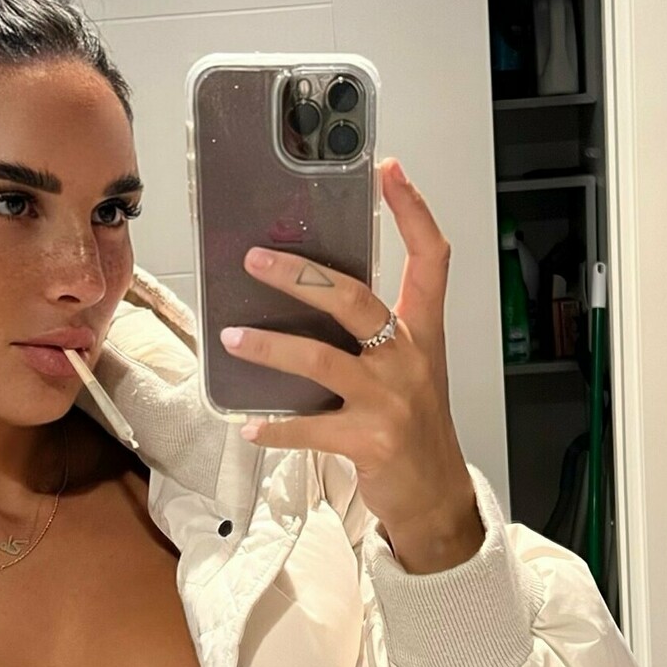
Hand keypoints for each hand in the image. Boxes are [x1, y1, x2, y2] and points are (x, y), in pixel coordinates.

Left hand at [219, 158, 484, 573]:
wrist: (436, 497)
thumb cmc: (412, 425)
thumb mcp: (404, 369)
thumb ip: (368, 333)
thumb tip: (299, 295)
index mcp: (421, 333)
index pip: (430, 258)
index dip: (412, 211)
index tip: (388, 170)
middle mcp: (408, 358)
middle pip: (357, 300)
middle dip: (302, 276)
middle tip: (255, 258)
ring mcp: (391, 401)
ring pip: (322, 360)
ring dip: (270, 348)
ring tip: (230, 339)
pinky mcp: (370, 441)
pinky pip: (310, 428)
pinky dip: (274, 426)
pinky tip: (247, 424)